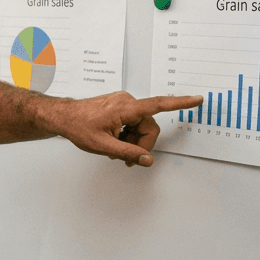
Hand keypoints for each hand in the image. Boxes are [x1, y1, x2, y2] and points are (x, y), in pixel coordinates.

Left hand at [51, 92, 202, 166]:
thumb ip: (127, 153)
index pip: (158, 104)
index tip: (197, 99)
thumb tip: (147, 160)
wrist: (61, 117)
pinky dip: (127, 135)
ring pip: (140, 127)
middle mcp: (127, 101)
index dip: (180, 103)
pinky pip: (132, 123)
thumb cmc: (77, 126)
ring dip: (132, 141)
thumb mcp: (102, 145)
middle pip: (148, 127)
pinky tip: (114, 142)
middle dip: (140, 144)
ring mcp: (123, 103)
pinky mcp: (119, 107)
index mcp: (125, 107)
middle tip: (124, 159)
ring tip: (114, 151)